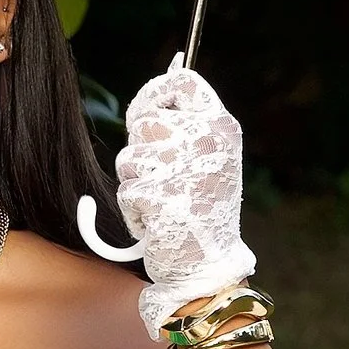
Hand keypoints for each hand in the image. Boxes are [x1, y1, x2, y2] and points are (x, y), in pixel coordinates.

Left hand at [114, 60, 255, 333]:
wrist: (208, 266)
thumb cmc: (204, 211)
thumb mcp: (210, 160)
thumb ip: (186, 127)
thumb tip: (150, 100)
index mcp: (222, 128)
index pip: (183, 82)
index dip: (156, 91)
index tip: (144, 111)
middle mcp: (206, 141)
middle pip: (145, 121)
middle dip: (142, 152)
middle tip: (164, 178)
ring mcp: (182, 169)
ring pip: (129, 157)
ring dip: (137, 182)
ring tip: (165, 201)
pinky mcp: (158, 196)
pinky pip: (126, 192)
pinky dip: (135, 210)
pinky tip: (159, 221)